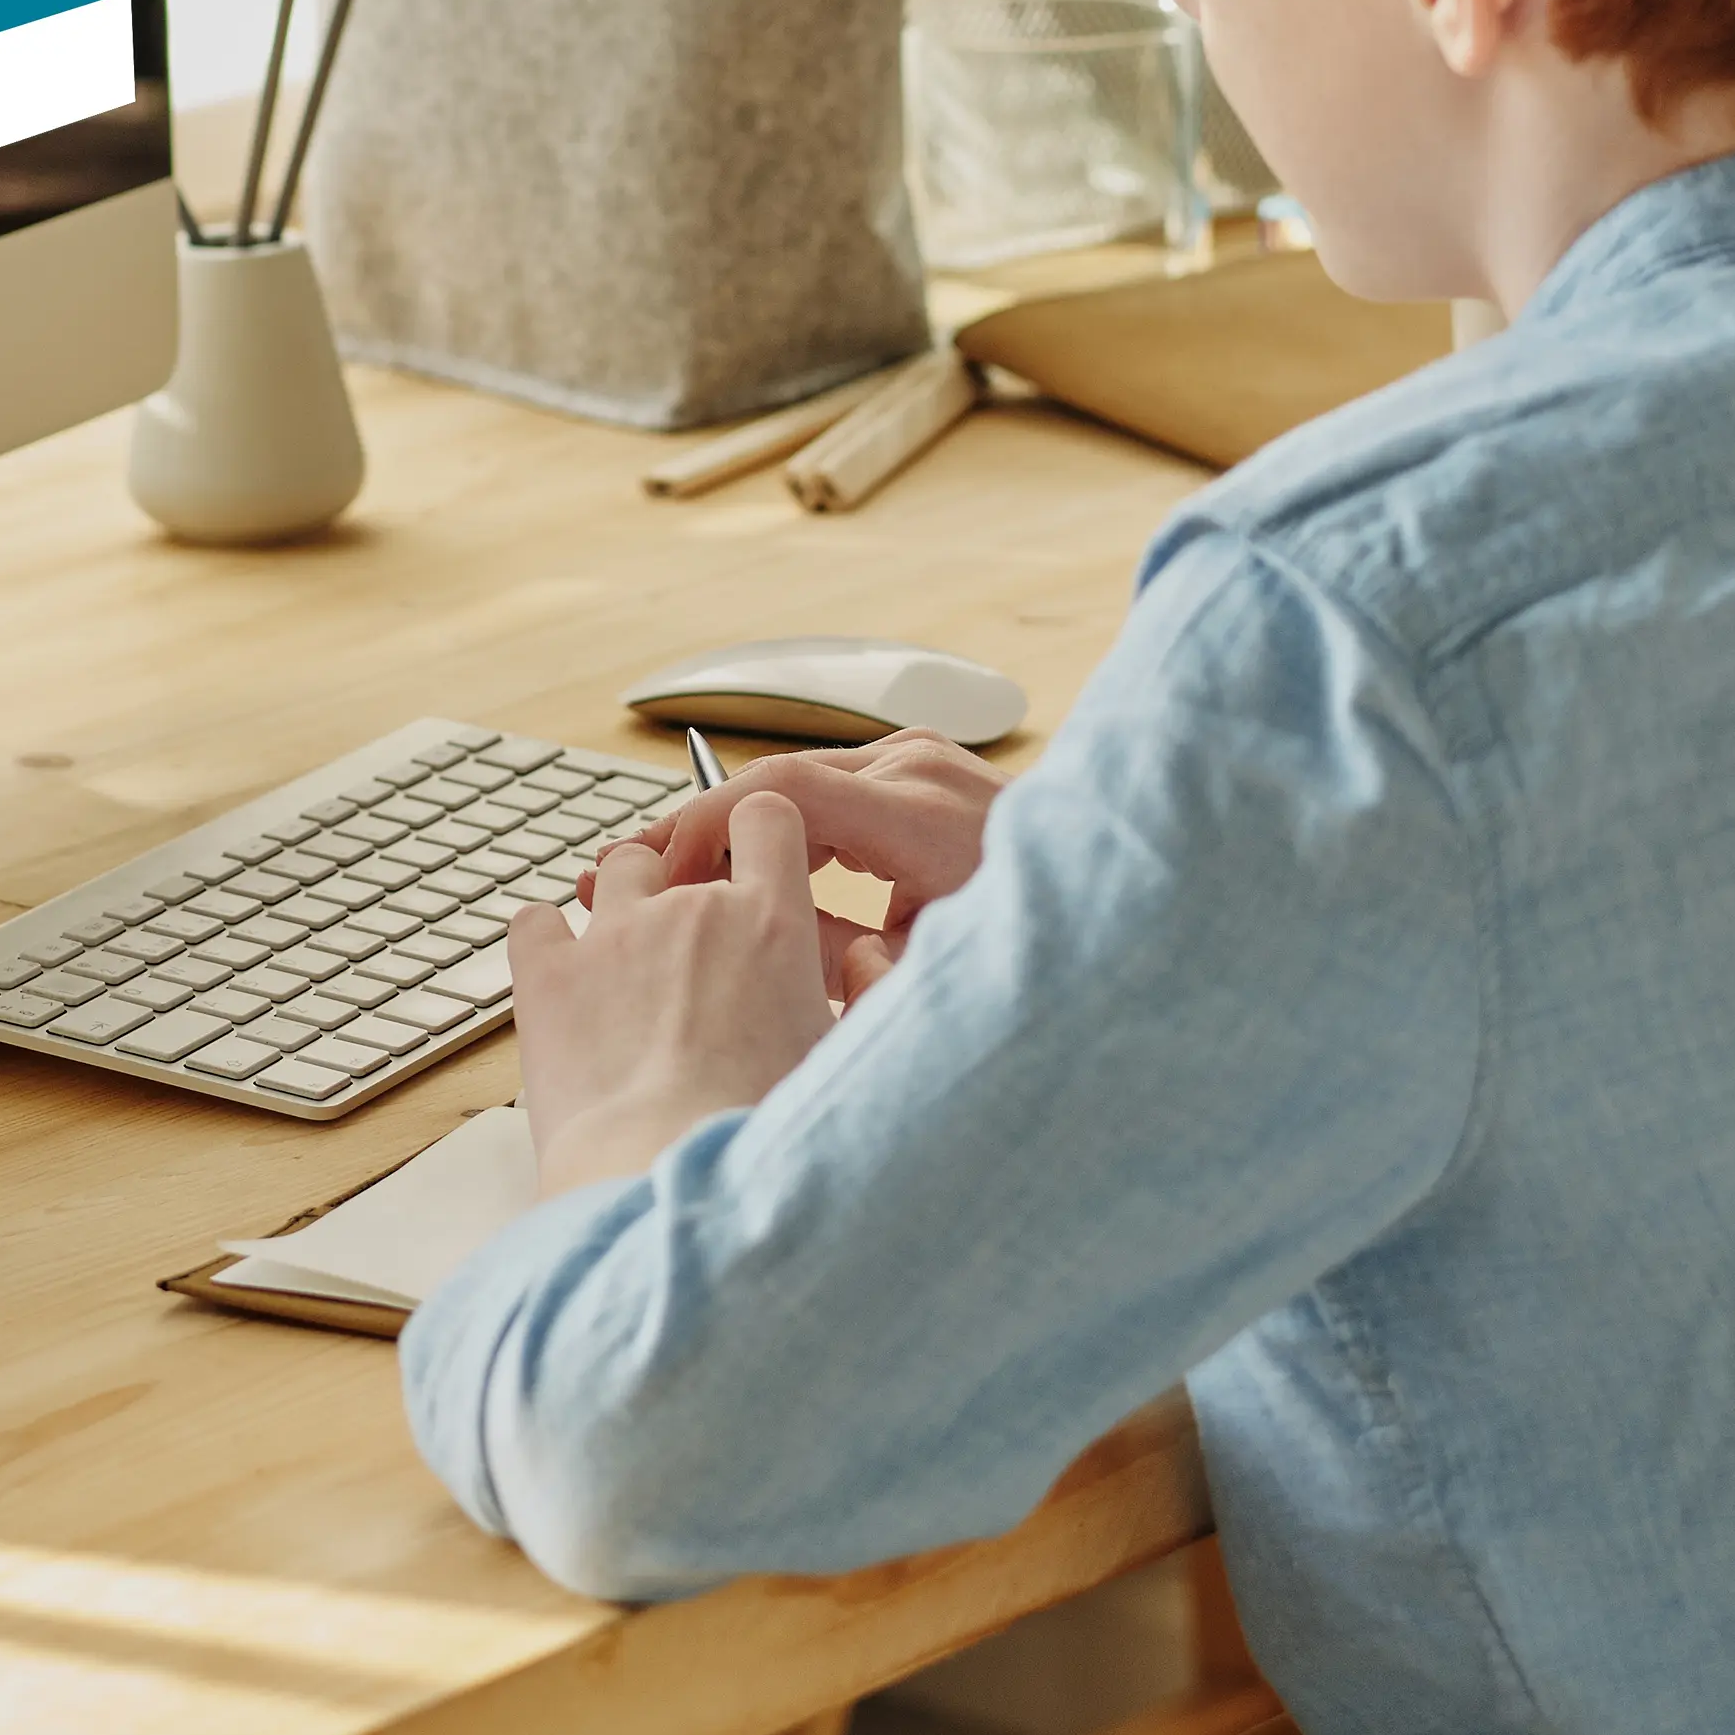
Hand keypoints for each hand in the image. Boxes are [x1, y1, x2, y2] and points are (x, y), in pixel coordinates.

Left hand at [514, 792, 836, 1196]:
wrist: (660, 1182)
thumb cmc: (760, 1138)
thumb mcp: (844, 1061)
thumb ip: (869, 992)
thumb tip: (864, 952)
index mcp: (770, 922)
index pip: (767, 817)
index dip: (760, 835)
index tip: (754, 866)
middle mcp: (691, 910)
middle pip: (688, 856)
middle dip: (694, 899)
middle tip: (699, 970)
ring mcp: (612, 935)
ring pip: (618, 871)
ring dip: (627, 905)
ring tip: (635, 973)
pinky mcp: (546, 975)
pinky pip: (535, 920)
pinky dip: (547, 939)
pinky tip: (565, 978)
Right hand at [590, 732, 1004, 1004]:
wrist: (1111, 897)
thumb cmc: (1035, 946)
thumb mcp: (931, 975)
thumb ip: (843, 965)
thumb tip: (762, 953)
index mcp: (919, 811)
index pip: (781, 788)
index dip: (706, 824)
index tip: (653, 871)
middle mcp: (916, 766)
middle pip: (776, 783)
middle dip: (698, 833)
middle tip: (622, 880)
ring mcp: (920, 759)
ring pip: (795, 787)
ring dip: (735, 834)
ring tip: (666, 884)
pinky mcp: (920, 770)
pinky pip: (830, 793)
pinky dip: (782, 830)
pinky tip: (738, 872)